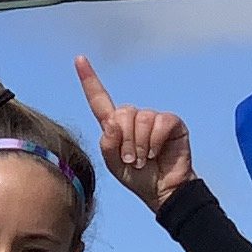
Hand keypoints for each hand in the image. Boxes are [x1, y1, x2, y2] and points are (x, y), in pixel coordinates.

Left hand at [72, 56, 192, 208]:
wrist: (163, 191)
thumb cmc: (138, 178)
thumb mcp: (114, 164)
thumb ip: (107, 145)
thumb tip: (112, 122)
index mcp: (116, 126)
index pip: (99, 100)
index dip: (89, 80)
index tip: (79, 59)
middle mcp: (134, 118)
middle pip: (122, 112)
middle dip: (125, 140)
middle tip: (131, 160)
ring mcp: (154, 119)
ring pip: (140, 118)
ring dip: (140, 144)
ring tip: (144, 160)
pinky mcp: (172, 122)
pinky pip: (159, 122)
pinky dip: (155, 141)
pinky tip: (156, 153)